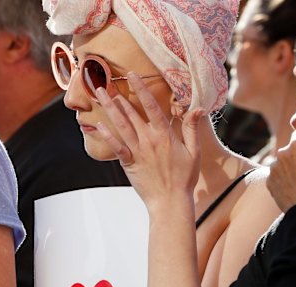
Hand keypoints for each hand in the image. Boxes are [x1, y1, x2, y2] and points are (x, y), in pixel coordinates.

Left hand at [96, 72, 205, 211]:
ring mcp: (137, 151)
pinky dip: (106, 135)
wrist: (170, 201)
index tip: (133, 75)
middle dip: (118, 95)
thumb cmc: (184, 178)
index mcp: (165, 135)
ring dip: (109, 108)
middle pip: (131, 113)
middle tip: (106, 81)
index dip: (141, 89)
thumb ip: (192, 128)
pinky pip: (115, 146)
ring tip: (100, 95)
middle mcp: (149, 140)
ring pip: (121, 125)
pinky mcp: (129, 163)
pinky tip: (97, 124)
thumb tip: (197, 108)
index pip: (152, 106)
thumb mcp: (194, 152)